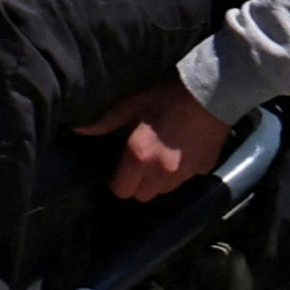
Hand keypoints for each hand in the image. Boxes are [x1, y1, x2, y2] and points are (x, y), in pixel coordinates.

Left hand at [79, 75, 236, 202]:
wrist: (211, 94)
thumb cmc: (166, 97)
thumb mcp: (130, 105)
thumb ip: (104, 122)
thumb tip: (79, 130)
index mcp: (139, 158)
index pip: (122, 191)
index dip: (116, 184)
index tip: (115, 174)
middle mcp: (162, 172)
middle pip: (143, 196)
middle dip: (136, 185)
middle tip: (135, 166)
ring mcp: (186, 174)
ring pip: (165, 191)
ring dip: (157, 181)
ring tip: (156, 160)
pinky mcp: (205, 169)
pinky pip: (186, 180)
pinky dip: (180, 174)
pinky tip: (179, 154)